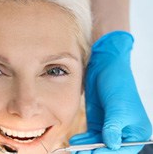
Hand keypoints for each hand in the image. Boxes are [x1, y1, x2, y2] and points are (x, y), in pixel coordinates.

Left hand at [70, 31, 151, 152]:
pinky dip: (84, 140)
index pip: (123, 150)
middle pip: (109, 150)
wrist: (104, 67)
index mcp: (137, 131)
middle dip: (95, 152)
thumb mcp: (117, 107)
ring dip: (86, 148)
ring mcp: (109, 128)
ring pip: (98, 145)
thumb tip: (111, 145)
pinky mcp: (98, 123)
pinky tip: (75, 141)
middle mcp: (124, 132)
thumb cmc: (118, 84)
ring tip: (74, 149)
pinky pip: (91, 137)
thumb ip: (113, 127)